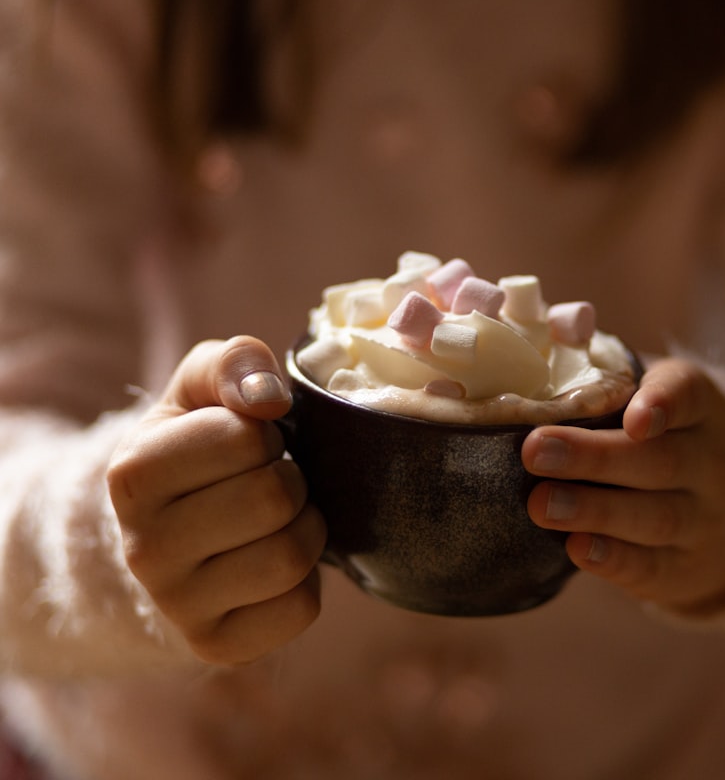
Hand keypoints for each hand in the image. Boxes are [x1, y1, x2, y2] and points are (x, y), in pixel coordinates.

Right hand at [107, 336, 326, 665]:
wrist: (171, 537)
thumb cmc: (198, 449)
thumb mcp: (202, 389)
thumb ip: (233, 363)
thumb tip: (268, 398)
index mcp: (132, 474)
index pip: (244, 438)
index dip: (263, 435)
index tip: (247, 446)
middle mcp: (142, 548)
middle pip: (273, 499)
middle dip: (290, 481)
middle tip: (270, 484)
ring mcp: (176, 605)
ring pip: (290, 557)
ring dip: (306, 530)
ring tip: (279, 522)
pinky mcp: (216, 646)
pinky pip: (300, 609)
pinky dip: (307, 581)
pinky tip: (275, 565)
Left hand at [522, 357, 724, 613]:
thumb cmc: (667, 439)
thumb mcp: (658, 400)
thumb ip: (605, 380)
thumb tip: (534, 342)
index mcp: (702, 408)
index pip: (688, 395)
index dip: (661, 404)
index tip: (632, 417)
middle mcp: (711, 464)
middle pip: (658, 460)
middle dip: (593, 457)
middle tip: (535, 450)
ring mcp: (703, 521)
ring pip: (653, 516)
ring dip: (593, 510)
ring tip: (540, 504)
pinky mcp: (684, 569)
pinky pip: (651, 566)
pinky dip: (613, 558)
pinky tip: (575, 548)